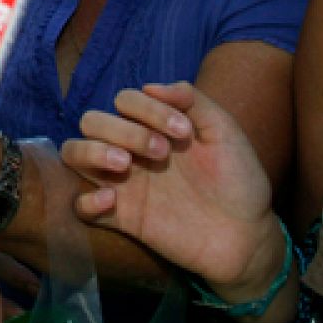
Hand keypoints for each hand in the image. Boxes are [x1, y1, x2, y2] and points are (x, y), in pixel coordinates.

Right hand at [59, 82, 280, 291]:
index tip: (184, 133)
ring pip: (74, 154)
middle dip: (122, 129)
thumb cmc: (239, 180)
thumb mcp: (225, 131)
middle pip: (92, 121)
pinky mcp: (122, 218)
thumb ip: (193, 100)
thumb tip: (152, 86)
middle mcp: (132, 150)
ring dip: (92, 152)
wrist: (248, 236)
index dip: (148, 108)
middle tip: (161, 152)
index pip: (125, 100)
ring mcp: (123, 183)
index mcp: (154, 127)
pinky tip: (112, 201)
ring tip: (124, 165)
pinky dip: (86, 200)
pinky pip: (80, 205)